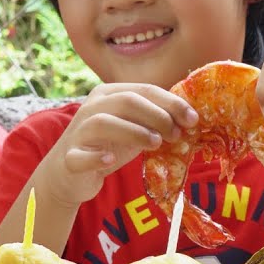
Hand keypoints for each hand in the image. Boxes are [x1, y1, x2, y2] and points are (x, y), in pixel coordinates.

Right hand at [34, 83, 197, 206]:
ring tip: (156, 143)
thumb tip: (191, 119)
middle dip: (157, 115)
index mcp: (109, 94)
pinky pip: (80, 156)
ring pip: (104, 123)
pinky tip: (111, 159)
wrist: (71, 173)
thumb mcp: (134, 127)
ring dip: (134, 131)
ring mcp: (79, 132)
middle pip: (127, 101)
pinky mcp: (70, 158)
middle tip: (176, 134)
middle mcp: (92, 108)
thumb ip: (155, 119)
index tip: (193, 119)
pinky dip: (96, 157)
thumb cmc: (109, 145)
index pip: (145, 90)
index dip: (171, 103)